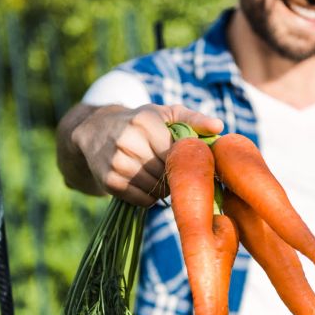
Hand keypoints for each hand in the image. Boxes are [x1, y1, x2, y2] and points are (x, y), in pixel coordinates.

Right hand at [71, 103, 222, 206]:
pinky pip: (144, 200)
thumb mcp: (165, 113)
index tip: (186, 159)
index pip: (179, 153)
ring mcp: (117, 164)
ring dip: (164, 188)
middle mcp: (128, 143)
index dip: (186, 160)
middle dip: (176, 175)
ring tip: (159, 174)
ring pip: (158, 190)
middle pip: (169, 173)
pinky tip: (145, 182)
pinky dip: (150, 197)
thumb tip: (219, 127)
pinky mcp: (110, 183)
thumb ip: (194, 119)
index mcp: (144, 122)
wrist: (95, 131)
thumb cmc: (141, 122)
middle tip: (173, 169)